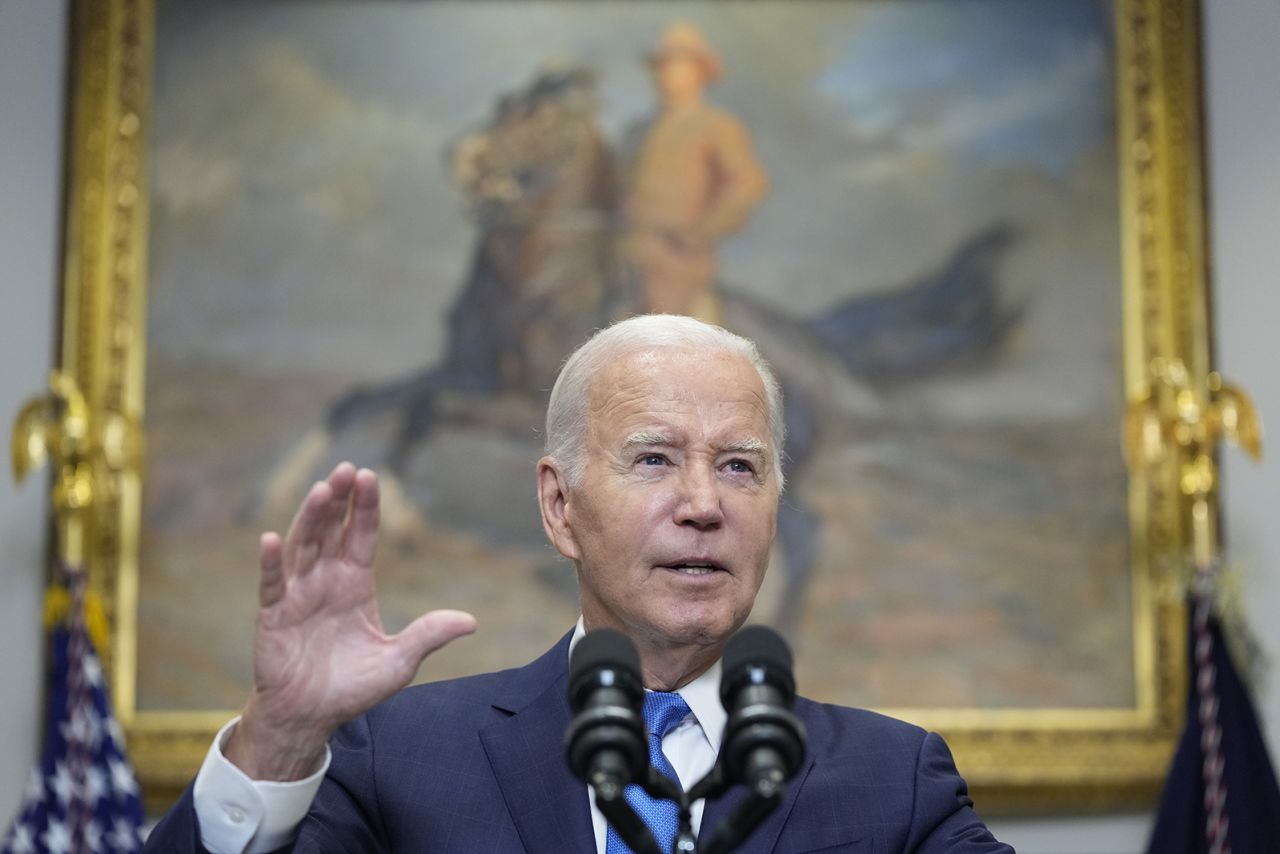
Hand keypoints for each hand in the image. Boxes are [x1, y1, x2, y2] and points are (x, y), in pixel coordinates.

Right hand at [225, 463, 476, 779]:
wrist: (311, 717)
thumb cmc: (352, 687)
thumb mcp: (399, 662)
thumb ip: (428, 636)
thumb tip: (471, 622)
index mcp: (355, 584)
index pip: (361, 536)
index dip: (364, 507)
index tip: (369, 476)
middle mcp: (325, 581)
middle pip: (330, 531)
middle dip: (338, 500)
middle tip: (346, 468)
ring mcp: (297, 595)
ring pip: (303, 547)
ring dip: (309, 518)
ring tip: (321, 490)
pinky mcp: (273, 616)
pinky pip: (271, 585)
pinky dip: (271, 563)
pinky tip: (272, 539)